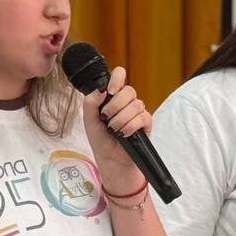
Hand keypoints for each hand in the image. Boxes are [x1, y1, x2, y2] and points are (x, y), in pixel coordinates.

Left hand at [81, 65, 149, 189]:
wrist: (111, 160)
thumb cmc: (101, 140)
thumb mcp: (89, 121)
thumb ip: (90, 103)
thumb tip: (100, 90)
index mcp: (113, 97)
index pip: (119, 76)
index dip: (117, 78)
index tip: (110, 91)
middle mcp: (126, 102)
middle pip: (129, 90)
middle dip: (115, 105)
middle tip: (106, 117)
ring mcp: (137, 112)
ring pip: (136, 104)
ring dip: (121, 119)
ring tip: (114, 130)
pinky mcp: (146, 123)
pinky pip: (143, 117)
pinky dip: (131, 126)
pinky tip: (124, 133)